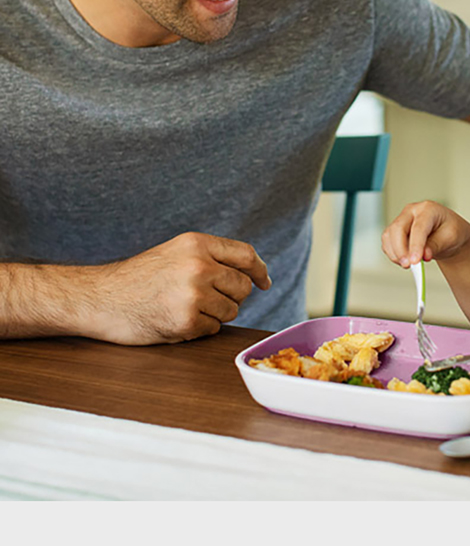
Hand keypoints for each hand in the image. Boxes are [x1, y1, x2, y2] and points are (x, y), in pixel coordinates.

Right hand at [83, 232, 270, 344]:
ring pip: (231, 311)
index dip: (259, 270)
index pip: (245, 255)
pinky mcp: (186, 321)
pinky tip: (175, 320)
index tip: (264, 282)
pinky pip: (213, 330)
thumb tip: (251, 273)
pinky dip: (199, 330)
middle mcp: (199, 265)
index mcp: (197, 244)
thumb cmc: (139, 278)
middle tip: (206, 299)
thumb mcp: (175, 252)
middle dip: (231, 297)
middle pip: (242, 287)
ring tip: (184, 308)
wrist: (101, 298)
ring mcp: (193, 294)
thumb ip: (210, 257)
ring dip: (214, 315)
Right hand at [381, 200, 469, 268]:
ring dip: (396, 254)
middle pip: (398, 229)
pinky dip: (393, 254)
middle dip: (401, 250)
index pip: (418, 227)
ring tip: (409, 265)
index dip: (415, 245)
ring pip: (389, 236)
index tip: (415, 261)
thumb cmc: (451, 231)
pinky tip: (404, 260)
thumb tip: (424, 255)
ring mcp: (402, 220)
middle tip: (409, 265)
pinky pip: (387, 243)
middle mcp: (412, 211)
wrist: (448, 234)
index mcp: (428, 209)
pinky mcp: (395, 231)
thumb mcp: (451, 237)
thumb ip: (436, 245)